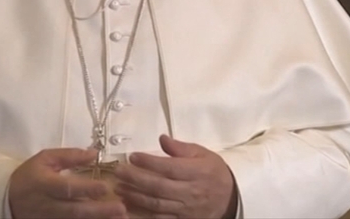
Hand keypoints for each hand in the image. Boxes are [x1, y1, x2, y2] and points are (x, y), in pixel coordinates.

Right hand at [8, 148, 127, 218]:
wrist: (7, 200)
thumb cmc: (30, 175)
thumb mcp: (45, 159)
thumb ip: (69, 156)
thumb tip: (95, 154)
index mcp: (45, 184)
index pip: (68, 188)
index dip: (87, 189)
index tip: (106, 187)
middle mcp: (47, 206)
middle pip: (75, 211)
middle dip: (99, 211)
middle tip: (121, 209)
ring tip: (119, 218)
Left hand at [113, 135, 237, 218]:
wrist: (230, 198)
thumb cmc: (213, 172)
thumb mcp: (202, 153)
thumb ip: (181, 147)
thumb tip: (162, 138)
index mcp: (197, 172)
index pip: (170, 168)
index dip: (150, 162)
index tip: (133, 156)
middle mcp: (191, 192)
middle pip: (159, 187)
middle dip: (136, 179)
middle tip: (118, 172)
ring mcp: (186, 210)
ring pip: (157, 204)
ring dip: (135, 196)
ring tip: (119, 188)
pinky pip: (160, 218)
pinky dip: (142, 213)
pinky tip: (128, 205)